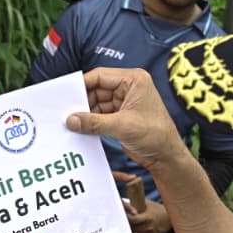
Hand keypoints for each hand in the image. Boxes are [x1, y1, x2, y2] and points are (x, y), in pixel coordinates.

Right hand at [67, 67, 187, 170]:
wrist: (166, 156)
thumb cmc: (156, 135)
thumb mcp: (122, 126)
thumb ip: (94, 122)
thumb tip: (71, 120)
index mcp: (134, 80)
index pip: (101, 76)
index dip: (82, 84)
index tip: (65, 94)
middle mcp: (129, 87)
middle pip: (96, 89)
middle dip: (83, 101)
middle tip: (66, 112)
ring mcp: (124, 101)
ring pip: (97, 102)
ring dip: (86, 113)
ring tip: (72, 122)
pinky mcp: (121, 115)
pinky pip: (101, 114)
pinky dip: (91, 121)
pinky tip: (81, 128)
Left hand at [126, 199, 171, 232]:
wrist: (169, 219)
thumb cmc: (156, 209)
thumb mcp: (148, 203)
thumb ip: (137, 202)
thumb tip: (123, 199)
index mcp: (149, 217)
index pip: (134, 219)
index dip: (127, 218)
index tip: (123, 216)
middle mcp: (150, 227)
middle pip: (133, 228)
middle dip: (127, 225)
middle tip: (121, 222)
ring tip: (124, 228)